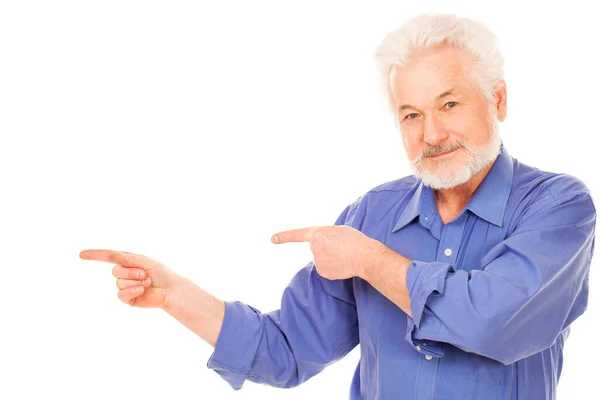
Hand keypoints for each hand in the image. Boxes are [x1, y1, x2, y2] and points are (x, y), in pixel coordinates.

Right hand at [80, 249, 180, 308]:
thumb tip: (114, 255)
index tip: (81, 254)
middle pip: (115, 270)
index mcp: (128, 261)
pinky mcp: (127, 298)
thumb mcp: (146, 261)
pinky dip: (132, 290)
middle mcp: (124, 273)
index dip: (95, 255)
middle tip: (145, 274)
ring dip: (135, 282)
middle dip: (131, 272)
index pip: (108, 256)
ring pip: (119, 283)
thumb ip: (129, 259)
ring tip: (147, 282)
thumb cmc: (161, 274)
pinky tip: (142, 290)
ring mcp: (125, 286)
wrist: (171, 290)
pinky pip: (121, 294)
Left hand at [271, 225, 385, 279]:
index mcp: (318, 233)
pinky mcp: (322, 272)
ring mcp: (317, 261)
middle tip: (341, 247)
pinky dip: (332, 267)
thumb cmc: (355, 241)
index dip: (284, 236)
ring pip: (320, 259)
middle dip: (326, 247)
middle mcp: (314, 247)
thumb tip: (319, 245)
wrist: (365, 257)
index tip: (272, 239)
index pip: (297, 234)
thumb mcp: (338, 230)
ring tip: (344, 255)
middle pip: (316, 248)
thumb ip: (324, 235)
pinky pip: (324, 268)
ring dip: (330, 257)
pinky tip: (342, 264)